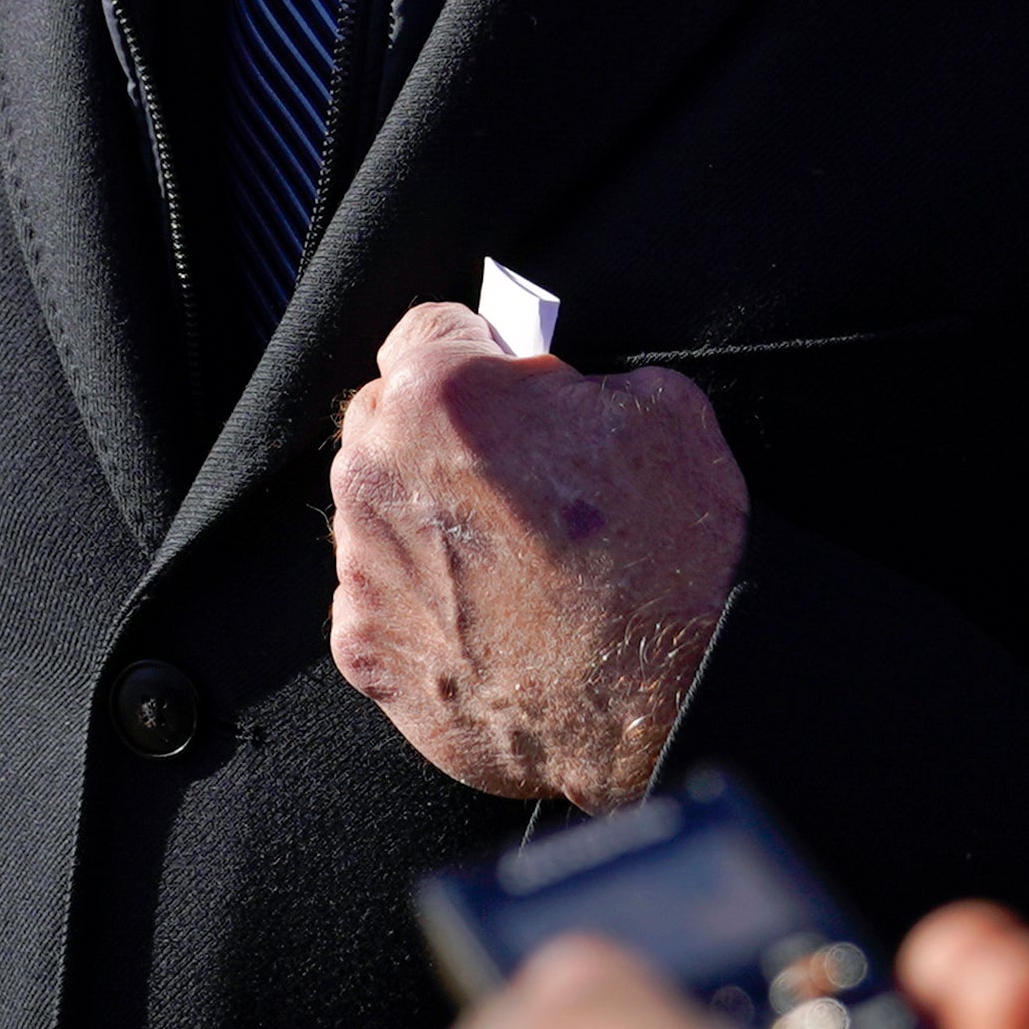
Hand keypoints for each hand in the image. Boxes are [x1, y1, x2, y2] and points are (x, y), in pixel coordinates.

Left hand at [328, 303, 745, 810]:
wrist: (666, 697)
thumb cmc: (668, 556)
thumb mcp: (661, 408)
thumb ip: (581, 381)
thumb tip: (556, 393)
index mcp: (441, 393)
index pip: (426, 331)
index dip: (477, 352)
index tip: (501, 379)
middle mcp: (377, 471)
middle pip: (386, 422)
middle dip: (440, 438)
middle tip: (512, 479)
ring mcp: (361, 567)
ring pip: (376, 516)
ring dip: (426, 524)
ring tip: (508, 564)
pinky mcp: (362, 649)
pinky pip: (377, 603)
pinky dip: (421, 608)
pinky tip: (489, 624)